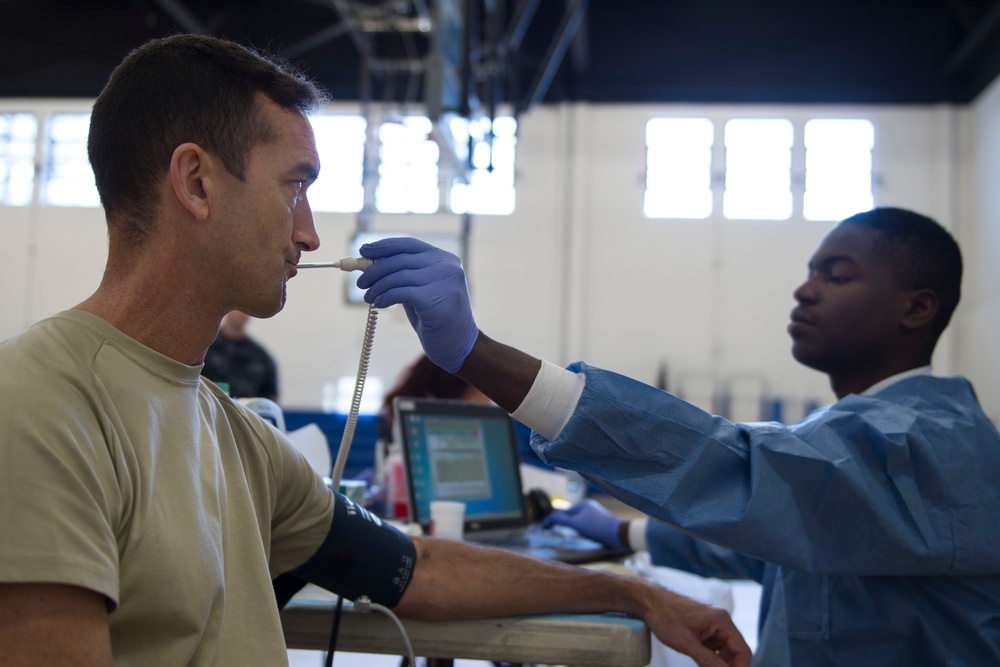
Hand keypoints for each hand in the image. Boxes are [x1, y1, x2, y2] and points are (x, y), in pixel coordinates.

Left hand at [358, 238, 479, 373]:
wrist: (458, 345)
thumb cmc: (435, 317)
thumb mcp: (420, 290)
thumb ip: (402, 275)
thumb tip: (369, 263)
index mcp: (445, 259)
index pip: (409, 244)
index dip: (384, 246)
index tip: (364, 251)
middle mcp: (448, 266)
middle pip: (401, 260)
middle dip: (375, 270)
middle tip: (361, 283)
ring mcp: (445, 282)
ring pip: (399, 276)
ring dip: (377, 287)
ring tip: (368, 297)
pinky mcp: (436, 299)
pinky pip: (401, 292)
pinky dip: (385, 297)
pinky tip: (378, 304)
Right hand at [541, 499, 626, 548]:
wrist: (618, 533)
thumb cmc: (596, 527)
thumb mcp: (576, 523)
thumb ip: (562, 519)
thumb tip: (549, 518)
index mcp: (582, 504)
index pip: (563, 513)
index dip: (553, 520)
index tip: (543, 527)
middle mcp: (589, 506)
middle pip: (570, 516)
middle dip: (562, 522)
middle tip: (551, 530)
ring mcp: (595, 514)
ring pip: (578, 520)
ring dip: (571, 526)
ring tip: (565, 533)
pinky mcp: (601, 522)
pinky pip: (585, 524)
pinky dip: (580, 529)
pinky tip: (581, 535)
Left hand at [644, 588, 751, 666]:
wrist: (649, 602)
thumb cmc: (665, 616)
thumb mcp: (687, 643)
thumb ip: (708, 660)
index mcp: (722, 621)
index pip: (743, 650)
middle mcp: (720, 622)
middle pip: (735, 652)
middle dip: (728, 666)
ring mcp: (712, 626)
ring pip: (724, 652)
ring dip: (719, 664)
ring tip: (705, 666)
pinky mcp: (703, 630)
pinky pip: (713, 648)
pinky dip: (710, 659)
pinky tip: (702, 665)